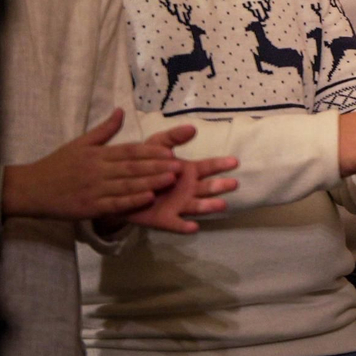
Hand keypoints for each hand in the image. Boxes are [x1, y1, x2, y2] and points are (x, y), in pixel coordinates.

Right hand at [3, 109, 231, 222]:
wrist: (31, 189)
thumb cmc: (58, 165)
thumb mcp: (80, 143)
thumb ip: (104, 130)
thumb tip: (121, 110)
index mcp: (98, 154)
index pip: (129, 151)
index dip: (151, 151)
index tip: (172, 151)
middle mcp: (98, 170)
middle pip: (132, 167)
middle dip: (157, 166)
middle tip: (181, 166)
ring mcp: (94, 189)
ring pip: (127, 185)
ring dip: (150, 182)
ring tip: (172, 180)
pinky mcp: (89, 206)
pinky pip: (114, 204)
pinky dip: (132, 201)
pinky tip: (149, 199)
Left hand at [123, 124, 239, 233]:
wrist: (121, 188)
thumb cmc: (143, 165)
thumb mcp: (156, 146)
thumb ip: (173, 137)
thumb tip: (193, 127)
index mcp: (189, 172)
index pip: (209, 167)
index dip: (221, 164)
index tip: (234, 161)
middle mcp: (189, 190)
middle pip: (208, 188)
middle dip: (220, 186)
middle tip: (233, 183)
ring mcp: (179, 205)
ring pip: (197, 206)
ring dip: (209, 206)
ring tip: (222, 205)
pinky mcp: (165, 219)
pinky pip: (176, 224)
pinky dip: (184, 227)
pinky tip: (193, 227)